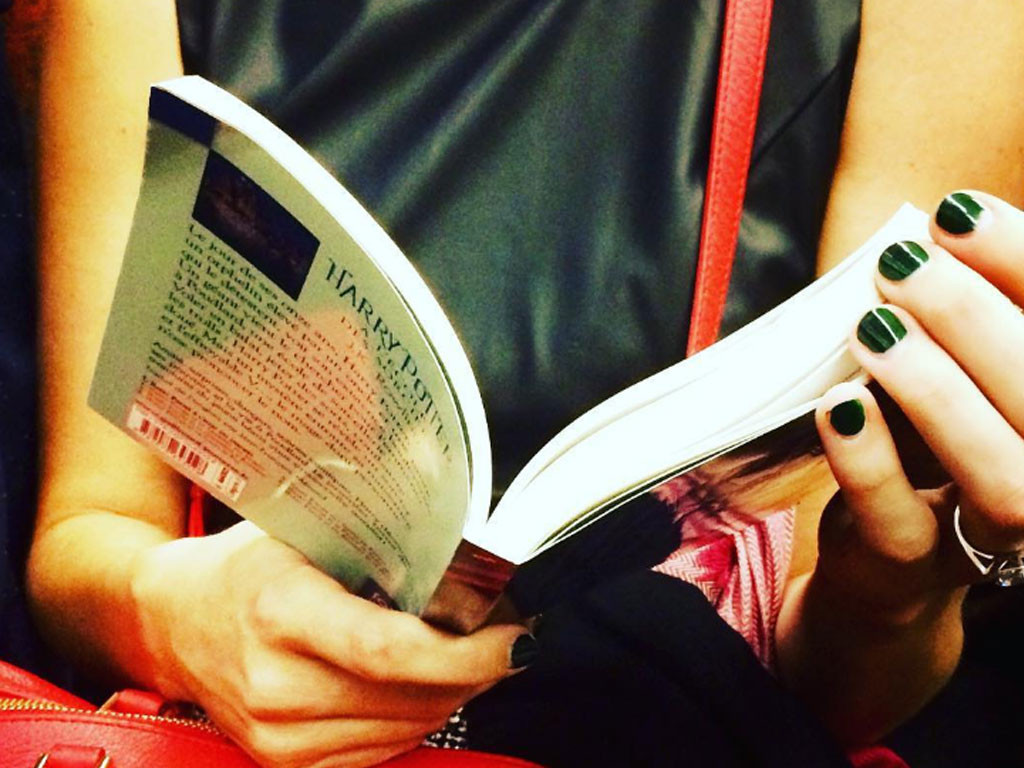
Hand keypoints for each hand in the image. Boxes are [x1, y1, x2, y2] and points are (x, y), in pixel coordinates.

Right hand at [130, 522, 531, 767]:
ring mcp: (280, 737)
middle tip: (504, 633)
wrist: (172, 623)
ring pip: (407, 727)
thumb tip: (450, 481)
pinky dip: (417, 715)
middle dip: (475, 667)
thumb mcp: (299, 523)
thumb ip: (373, 516)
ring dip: (452, 692)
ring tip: (466, 650)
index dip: (467, 652)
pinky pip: (384, 749)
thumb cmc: (243, 565)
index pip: (390, 652)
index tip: (514, 635)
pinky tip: (423, 680)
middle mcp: (277, 686)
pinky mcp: (288, 764)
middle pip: (410, 695)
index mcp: (280, 613)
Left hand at [815, 190, 1023, 612]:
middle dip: (976, 320)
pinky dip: (871, 461)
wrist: (891, 555)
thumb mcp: (961, 372)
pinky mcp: (915, 567)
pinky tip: (840, 404)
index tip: (958, 212)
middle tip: (903, 264)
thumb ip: (972, 315)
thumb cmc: (932, 440)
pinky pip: (902, 523)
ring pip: (1003, 477)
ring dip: (939, 391)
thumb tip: (951, 221)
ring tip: (874, 328)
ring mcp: (996, 535)